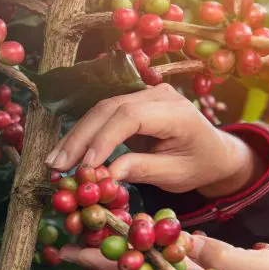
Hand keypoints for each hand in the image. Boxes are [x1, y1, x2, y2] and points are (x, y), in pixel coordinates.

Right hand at [45, 84, 263, 196]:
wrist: (214, 151)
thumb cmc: (199, 164)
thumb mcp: (176, 175)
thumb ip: (143, 170)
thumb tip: (106, 174)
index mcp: (176, 111)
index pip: (131, 116)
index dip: (104, 139)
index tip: (86, 166)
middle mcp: (158, 94)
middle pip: (109, 109)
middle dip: (80, 138)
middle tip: (57, 166)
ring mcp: (143, 94)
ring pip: (100, 110)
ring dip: (75, 137)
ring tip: (55, 163)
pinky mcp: (131, 102)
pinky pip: (102, 115)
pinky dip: (83, 135)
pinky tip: (66, 153)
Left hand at [60, 234, 268, 269]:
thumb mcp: (260, 269)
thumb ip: (219, 258)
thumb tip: (179, 245)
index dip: (108, 256)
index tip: (75, 246)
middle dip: (100, 255)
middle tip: (64, 243)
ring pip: (148, 268)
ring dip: (119, 252)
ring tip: (87, 234)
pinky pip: (167, 267)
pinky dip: (145, 252)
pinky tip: (132, 240)